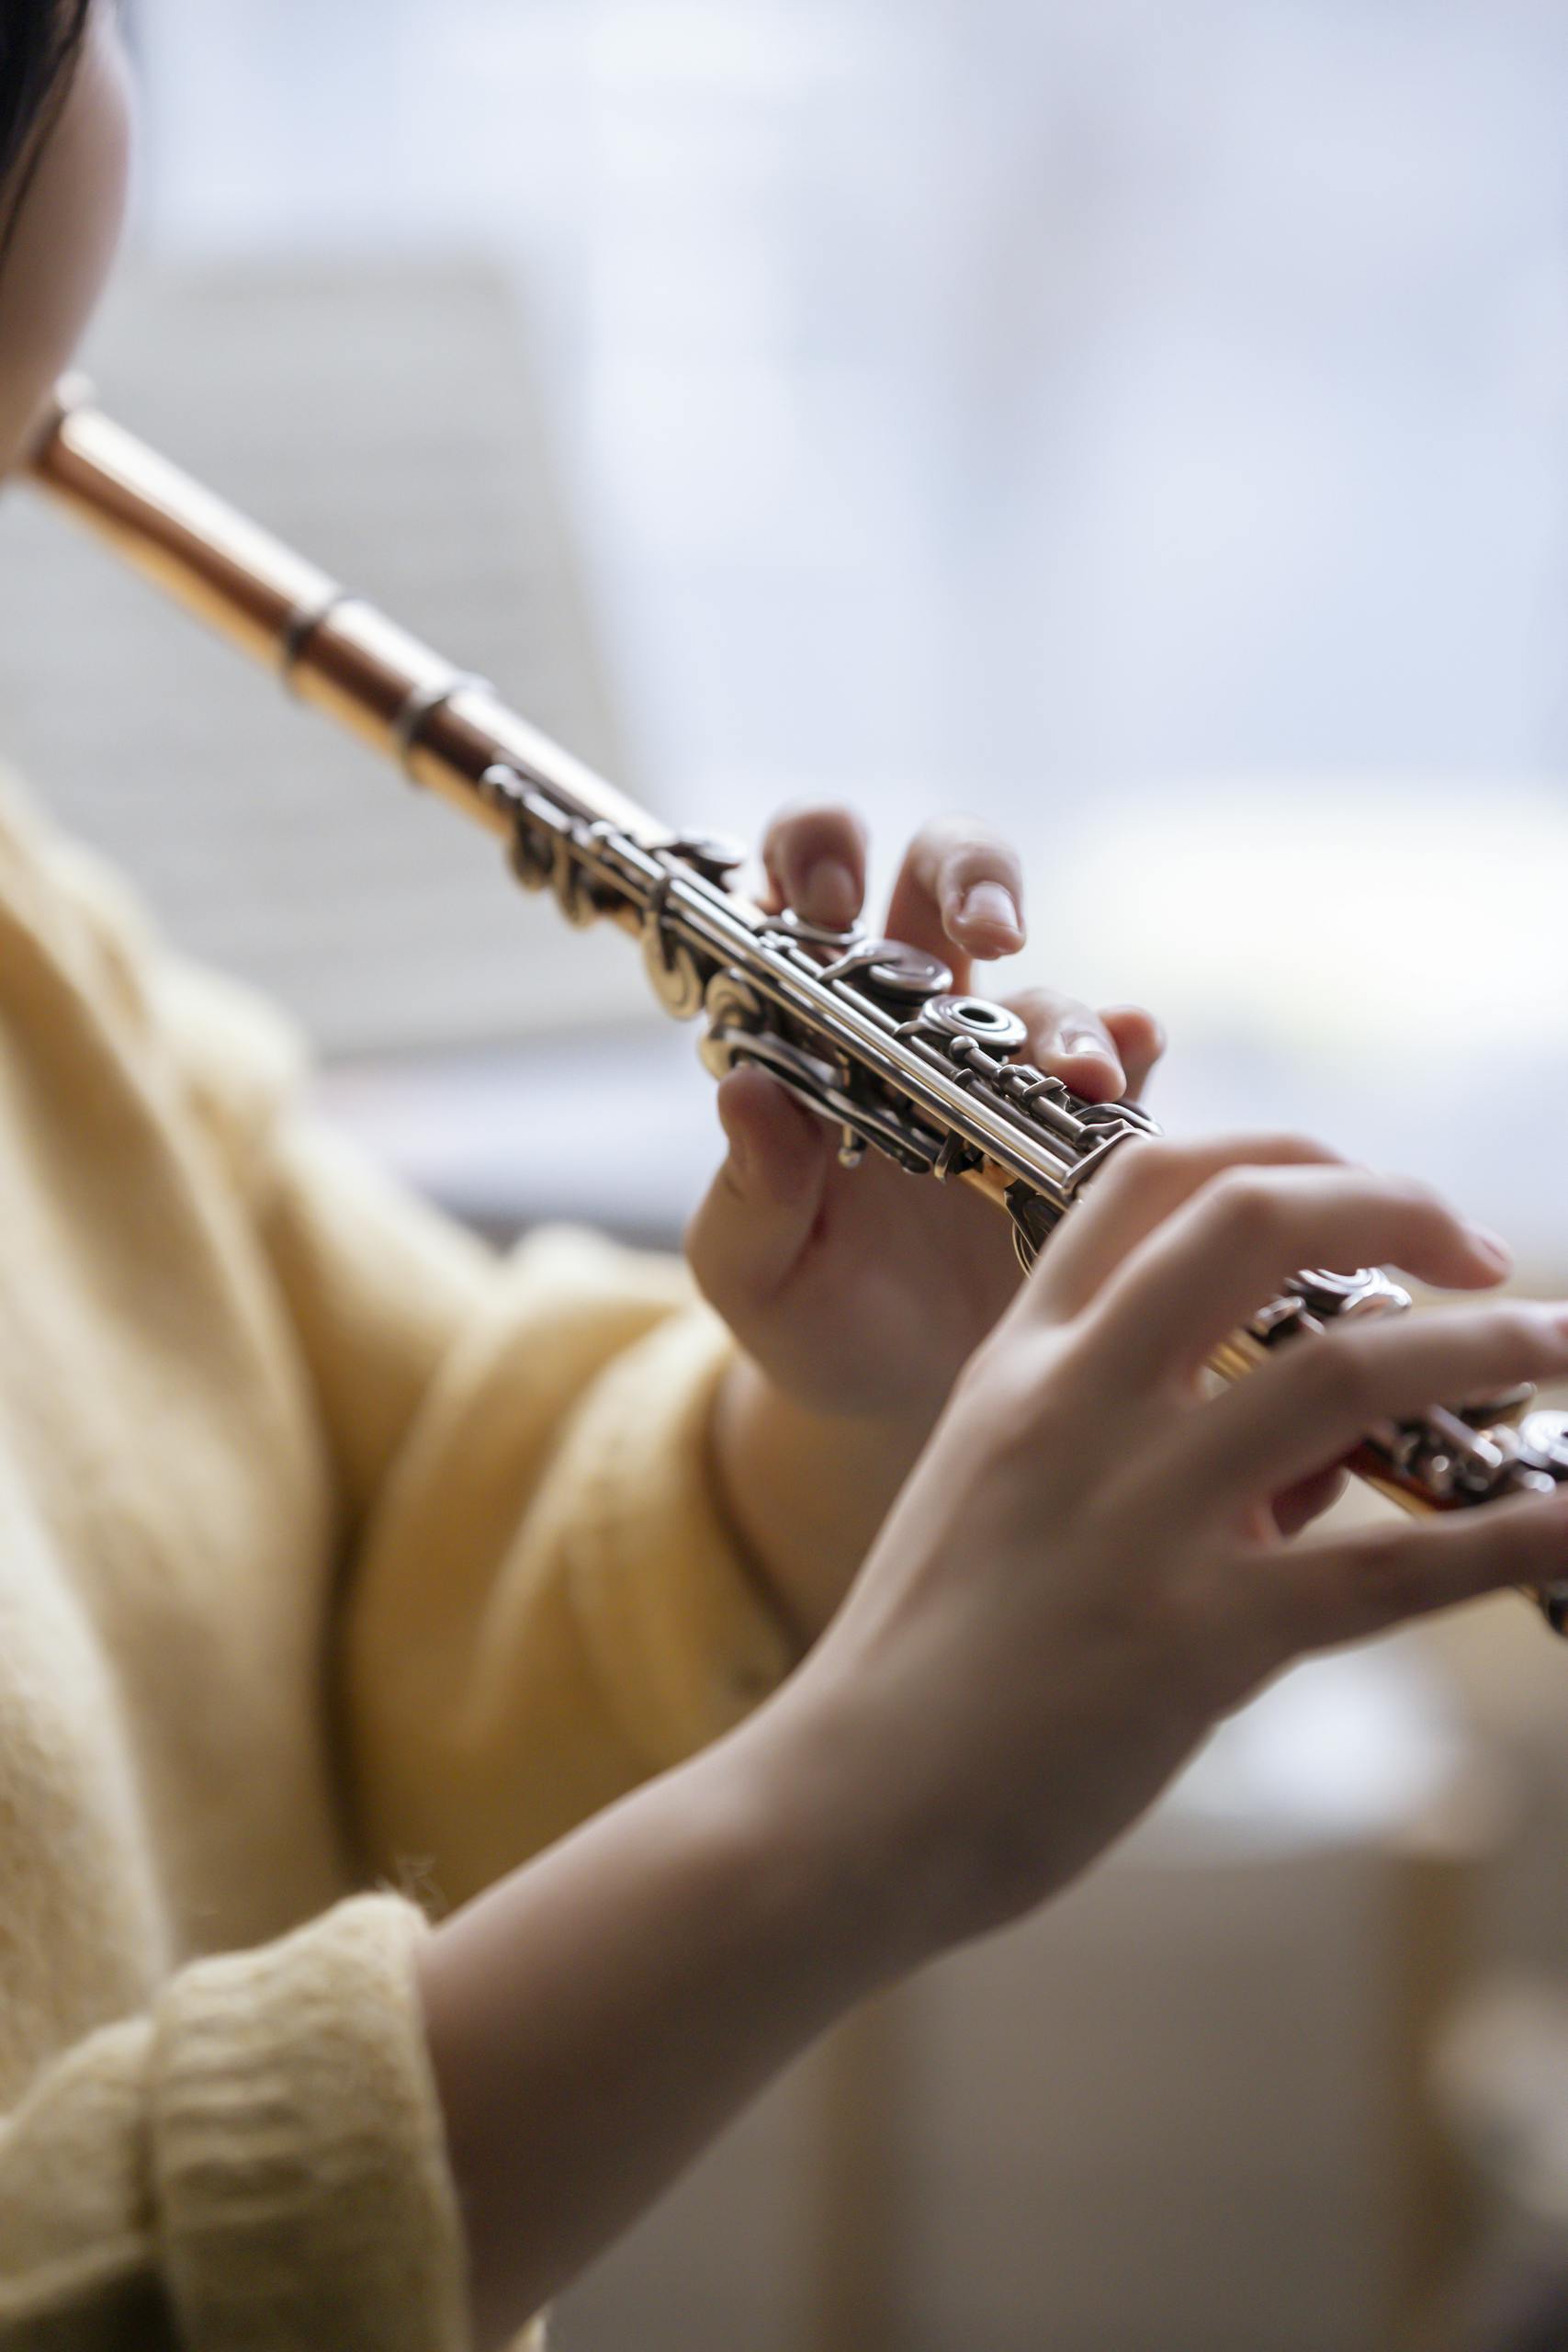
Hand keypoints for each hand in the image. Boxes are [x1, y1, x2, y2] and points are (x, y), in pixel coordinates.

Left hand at [685, 802, 1164, 1638]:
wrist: (903, 1403)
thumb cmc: (811, 1316)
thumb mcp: (752, 1274)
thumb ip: (746, 1192)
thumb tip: (748, 1092)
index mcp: (811, 1024)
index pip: (808, 882)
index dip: (816, 856)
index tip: (825, 901)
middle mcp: (912, 1022)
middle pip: (946, 874)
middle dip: (971, 873)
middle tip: (990, 930)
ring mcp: (1004, 1070)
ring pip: (1045, 986)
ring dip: (1064, 1017)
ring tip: (1075, 1079)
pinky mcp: (1081, 1130)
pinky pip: (1125, 1064)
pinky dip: (1134, 1053)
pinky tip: (1135, 1069)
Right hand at [764, 1134, 1567, 1951]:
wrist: (848, 1805)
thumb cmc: (930, 1662)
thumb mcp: (1004, 1500)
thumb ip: (1137, 1445)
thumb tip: (1317, 1465)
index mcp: (1022, 1360)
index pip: (1148, 1177)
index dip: (1285, 1153)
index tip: (1371, 1199)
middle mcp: (1078, 1404)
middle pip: (1256, 1218)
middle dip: (1397, 1205)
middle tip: (1483, 1252)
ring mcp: (1136, 1513)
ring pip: (1348, 1373)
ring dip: (1484, 1348)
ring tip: (1556, 1353)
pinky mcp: (1193, 1639)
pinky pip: (1385, 1570)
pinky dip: (1504, 1537)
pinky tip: (1567, 1522)